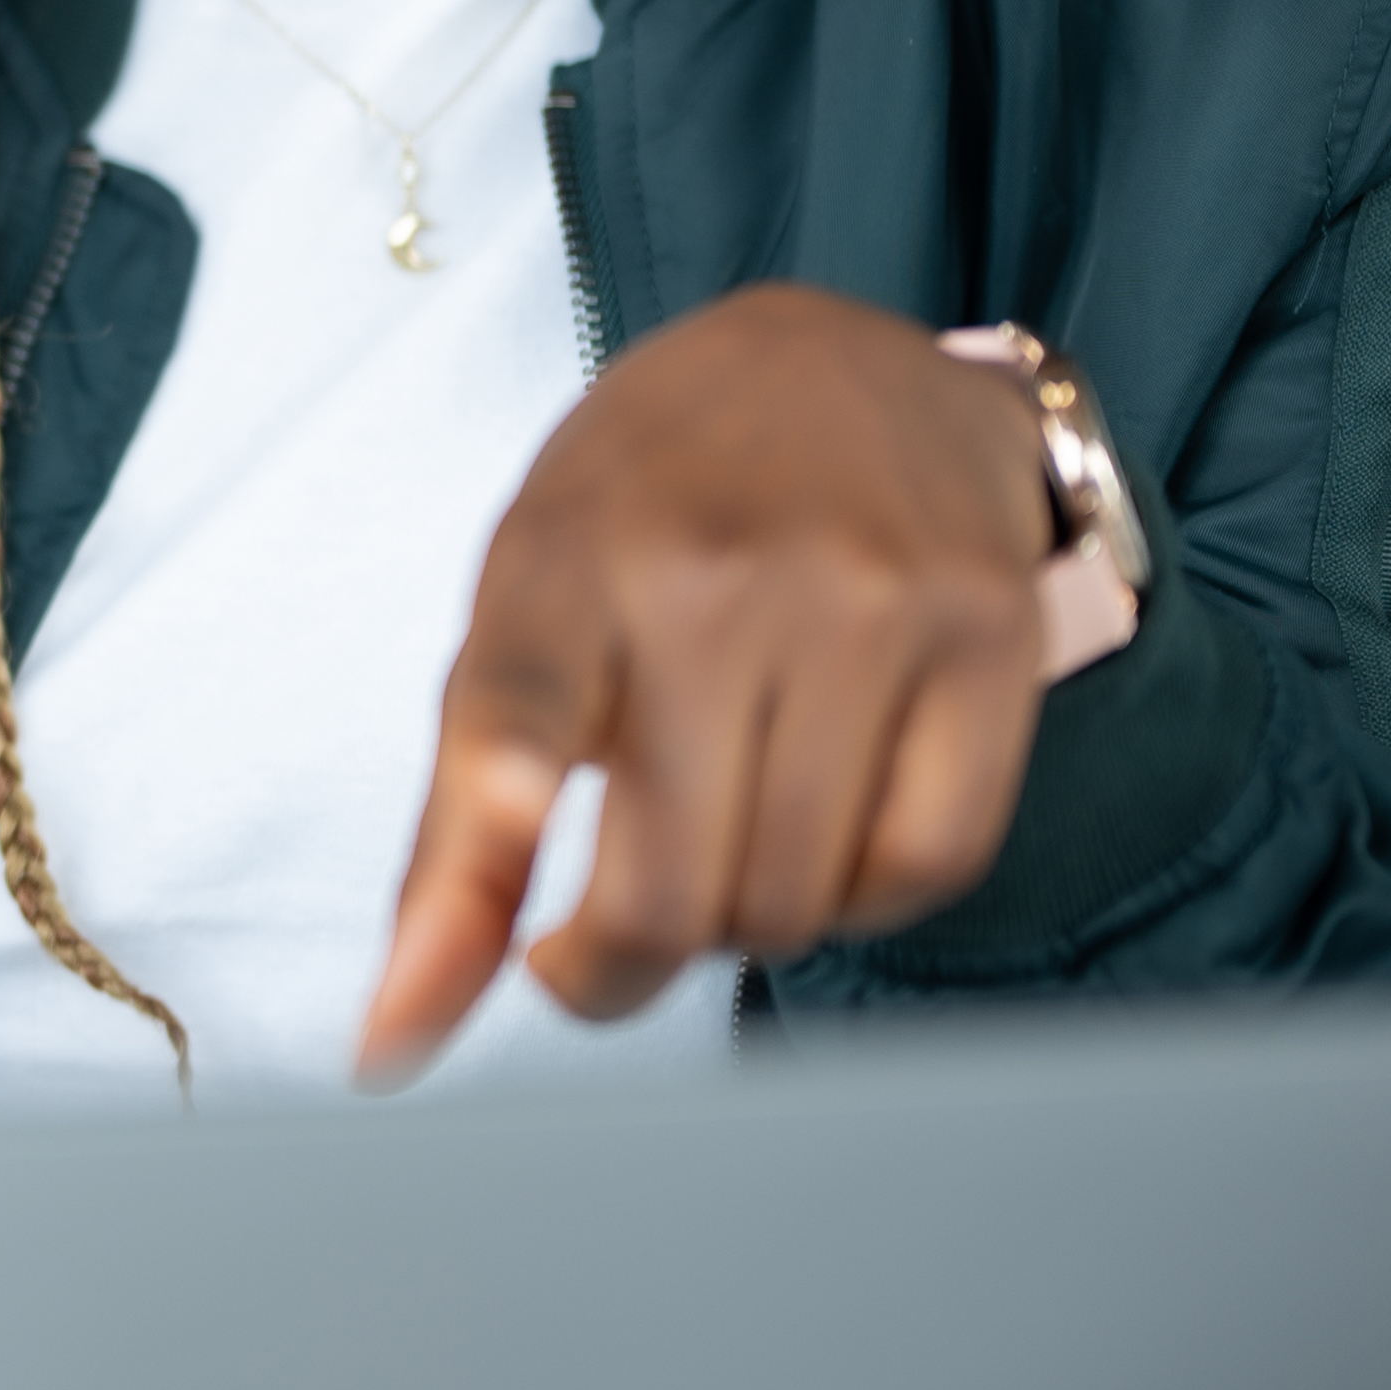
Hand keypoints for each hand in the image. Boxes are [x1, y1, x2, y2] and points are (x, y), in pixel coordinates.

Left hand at [362, 283, 1061, 1080]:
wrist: (839, 363)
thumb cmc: (652, 509)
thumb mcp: (523, 605)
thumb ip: (465, 815)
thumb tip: (399, 1027)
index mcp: (568, 556)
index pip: (512, 728)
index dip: (477, 879)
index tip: (425, 1015)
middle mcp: (720, 574)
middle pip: (672, 888)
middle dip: (616, 965)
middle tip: (597, 945)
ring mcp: (871, 600)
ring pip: (801, 897)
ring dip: (742, 928)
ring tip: (716, 851)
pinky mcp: (991, 633)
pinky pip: (930, 863)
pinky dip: (862, 900)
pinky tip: (823, 841)